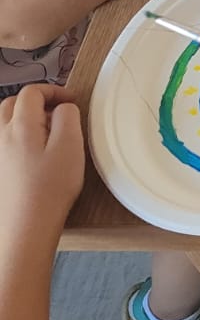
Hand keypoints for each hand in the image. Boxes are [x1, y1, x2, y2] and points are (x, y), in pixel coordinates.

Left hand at [0, 86, 83, 244]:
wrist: (25, 229)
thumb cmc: (50, 188)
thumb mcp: (70, 146)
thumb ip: (68, 117)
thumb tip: (63, 107)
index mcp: (20, 125)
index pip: (32, 92)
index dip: (53, 91)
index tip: (71, 101)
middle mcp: (0, 136)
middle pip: (12, 104)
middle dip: (35, 102)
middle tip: (57, 114)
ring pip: (4, 124)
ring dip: (23, 119)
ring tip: (45, 134)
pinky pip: (3, 144)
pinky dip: (16, 139)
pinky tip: (32, 157)